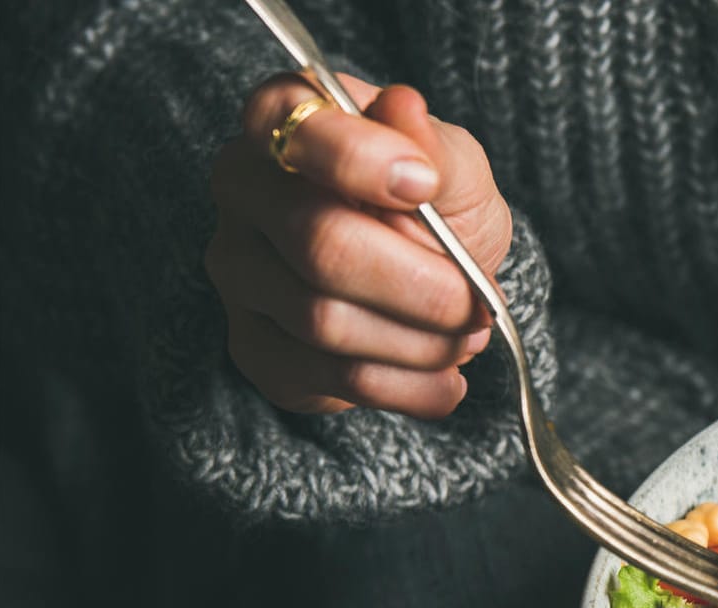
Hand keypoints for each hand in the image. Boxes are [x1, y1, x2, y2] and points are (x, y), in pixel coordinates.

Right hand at [206, 73, 511, 417]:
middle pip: (319, 243)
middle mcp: (243, 191)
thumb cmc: (436, 207)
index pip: (296, 131)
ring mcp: (238, 271)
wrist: (432, 280)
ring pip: (324, 321)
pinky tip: (445, 382)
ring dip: (421, 343)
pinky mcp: (254, 346)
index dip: (362, 162)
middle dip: (420, 286)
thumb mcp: (455, 169)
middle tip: (478, 304)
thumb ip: (434, 148)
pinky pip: (328, 378)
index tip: (427, 188)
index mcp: (284, 121)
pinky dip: (407, 388)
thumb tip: (404, 109)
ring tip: (469, 338)